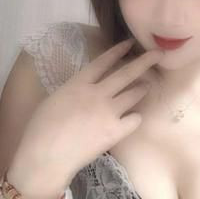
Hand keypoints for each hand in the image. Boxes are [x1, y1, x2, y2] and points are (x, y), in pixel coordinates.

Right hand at [13, 38, 163, 189]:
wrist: (46, 156)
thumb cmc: (41, 129)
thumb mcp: (55, 99)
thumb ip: (74, 91)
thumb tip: (85, 90)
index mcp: (79, 84)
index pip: (103, 62)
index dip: (118, 51)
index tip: (130, 43)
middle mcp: (97, 94)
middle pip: (126, 73)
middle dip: (144, 61)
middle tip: (158, 54)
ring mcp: (109, 112)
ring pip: (135, 94)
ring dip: (143, 88)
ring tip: (147, 86)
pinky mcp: (116, 131)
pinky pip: (135, 119)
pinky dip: (136, 117)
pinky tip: (134, 117)